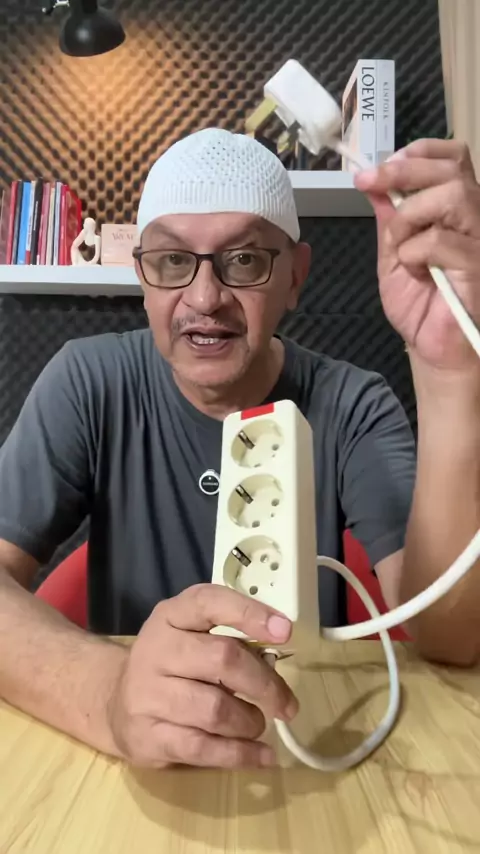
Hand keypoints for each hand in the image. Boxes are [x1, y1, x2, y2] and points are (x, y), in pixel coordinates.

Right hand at [106, 584, 297, 768]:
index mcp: (171, 616)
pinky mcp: (149, 736)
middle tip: (286, 703)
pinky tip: (261, 755)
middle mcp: (157, 649)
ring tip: (258, 724)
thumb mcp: (192, 636)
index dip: (249, 614)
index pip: (209, 603)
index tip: (284, 631)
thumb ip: (230, 639)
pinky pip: (204, 748)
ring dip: (250, 721)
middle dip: (264, 684)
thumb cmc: (170, 665)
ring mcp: (149, 694)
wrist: (114, 703)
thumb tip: (276, 660)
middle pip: (222, 659)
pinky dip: (241, 754)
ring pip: (216, 709)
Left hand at [355, 139, 479, 371]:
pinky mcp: (479, 265)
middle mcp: (476, 218)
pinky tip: (415, 272)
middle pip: (453, 168)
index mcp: (458, 210)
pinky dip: (415, 251)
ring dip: (410, 215)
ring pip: (453, 195)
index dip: (419, 152)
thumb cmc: (420, 305)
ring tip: (398, 244)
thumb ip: (389, 219)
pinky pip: (441, 240)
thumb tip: (373, 183)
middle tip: (371, 182)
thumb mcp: (393, 255)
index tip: (380, 168)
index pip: (453, 158)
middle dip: (404, 170)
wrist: (433, 349)